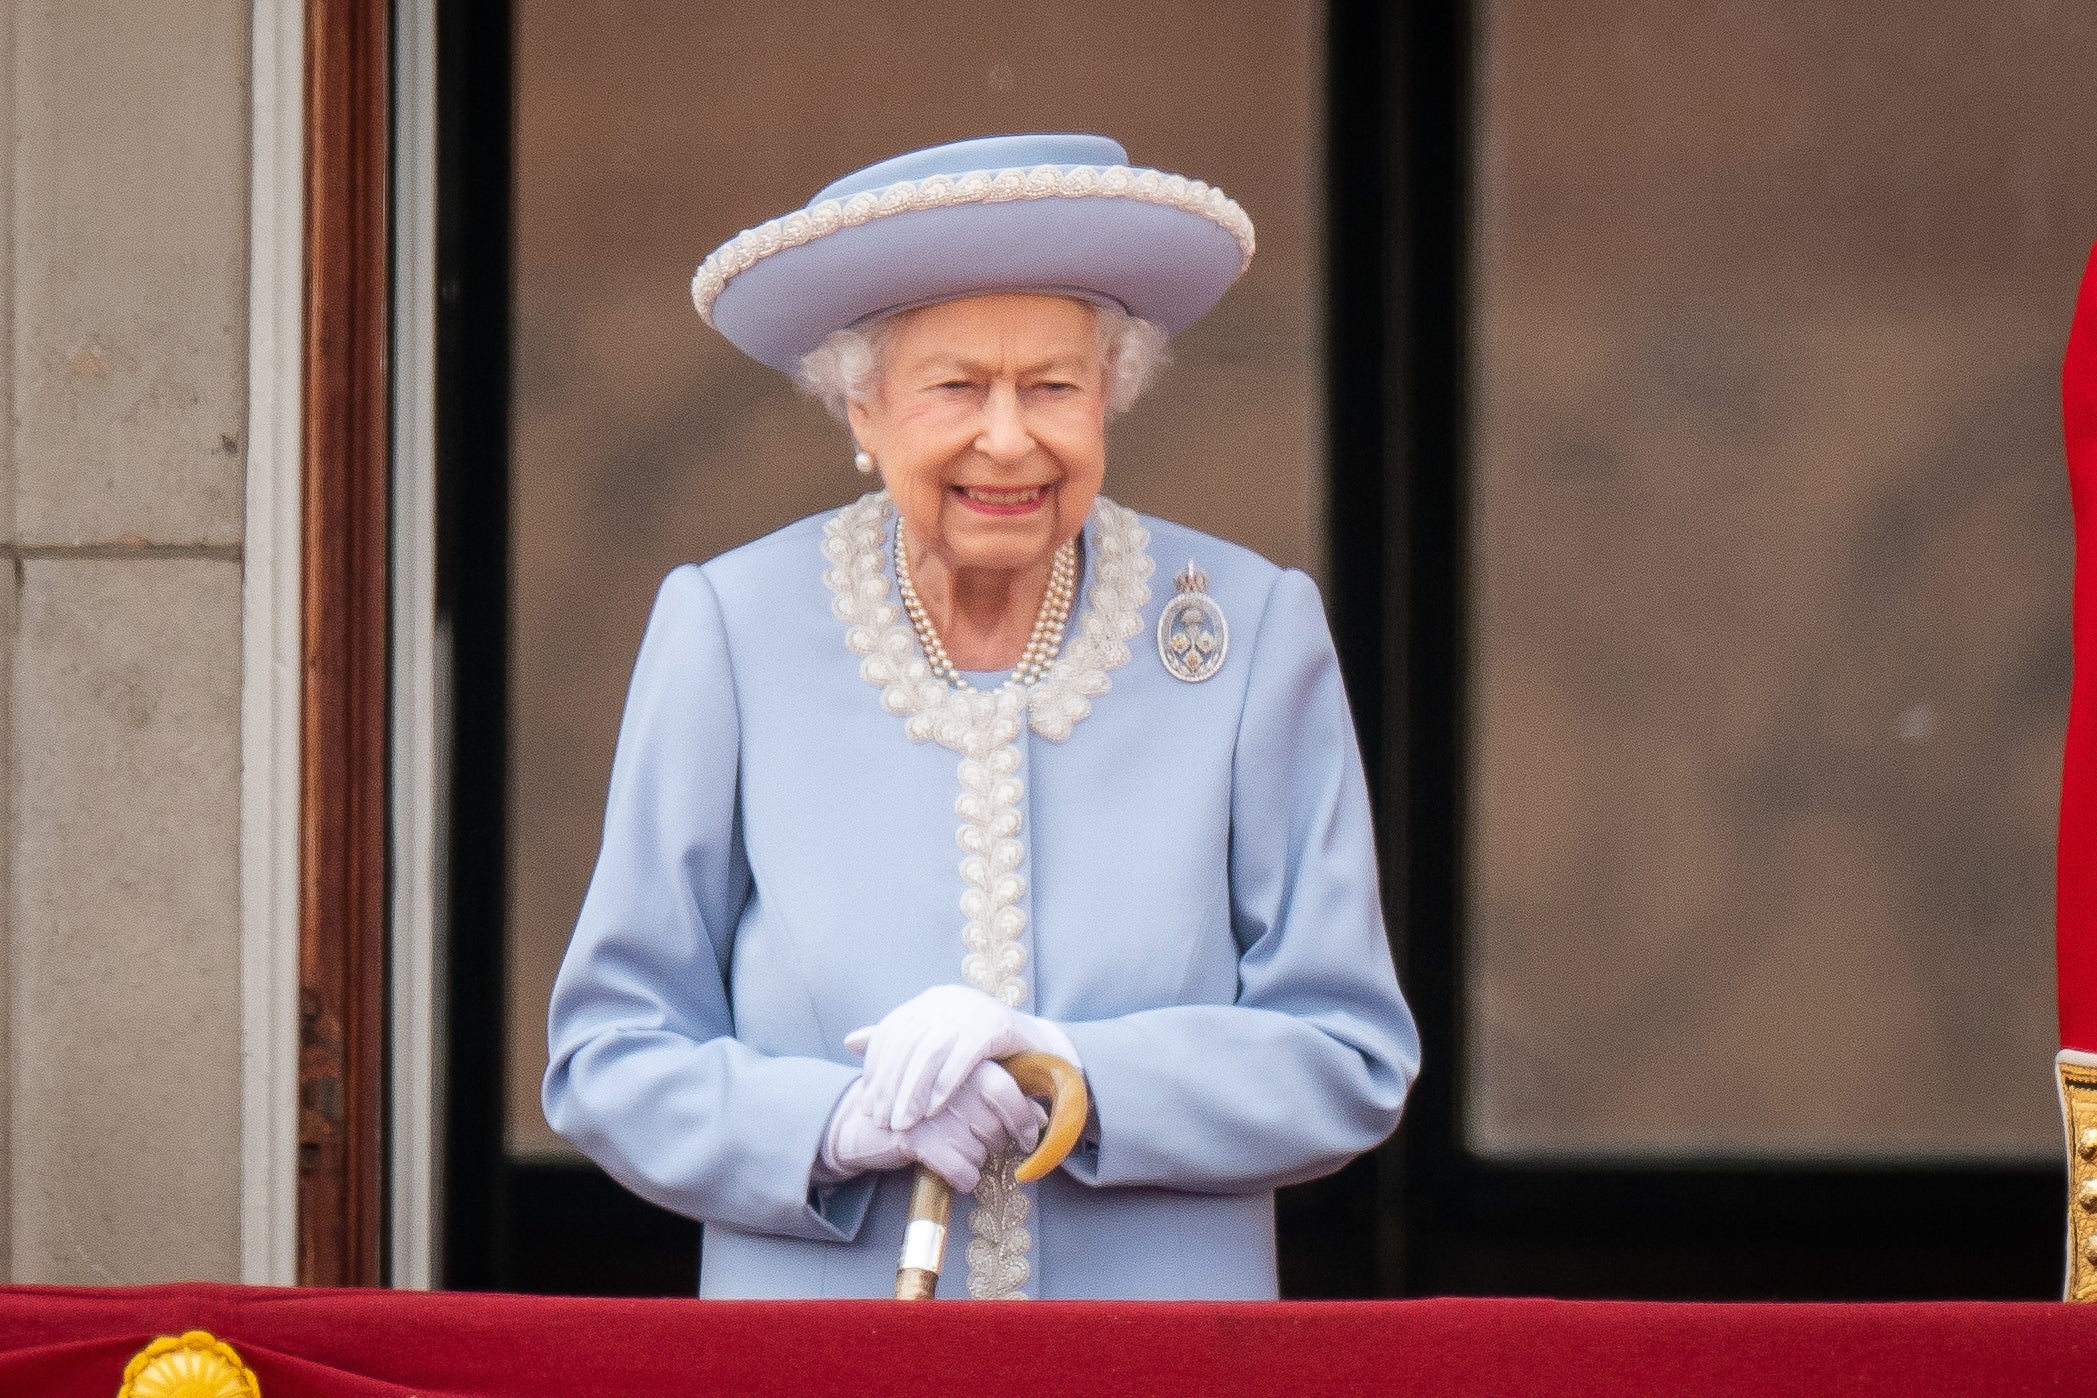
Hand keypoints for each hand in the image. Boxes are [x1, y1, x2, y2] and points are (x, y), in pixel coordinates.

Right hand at [817, 1059, 1045, 1193]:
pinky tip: (957, 1176)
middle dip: (993, 1145)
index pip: (1006, 1091)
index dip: (1023, 1120)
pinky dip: (964, 1179)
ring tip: (957, 1154)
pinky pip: (959, 1169)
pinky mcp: (913, 1135)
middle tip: (975, 1144)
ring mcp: (929, 1108)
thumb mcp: (961, 1097)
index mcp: (961, 1064)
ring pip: (978, 1151)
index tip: (1028, 1138)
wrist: (864, 1124)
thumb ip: (1002, 1099)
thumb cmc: (925, 1110)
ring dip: (974, 1162)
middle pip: (994, 1127)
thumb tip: (1043, 1116)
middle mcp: (947, 1082)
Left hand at [844, 983, 1080, 1131]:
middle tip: (881, 1120)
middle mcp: (947, 1000)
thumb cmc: (985, 1054)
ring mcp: (972, 1009)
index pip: (892, 1033)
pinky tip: (934, 1110)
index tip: (868, 1104)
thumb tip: (850, 1041)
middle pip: (907, 1044)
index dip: (876, 1069)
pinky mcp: (995, 1024)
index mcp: (930, 1002)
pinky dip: (946, 1084)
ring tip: (904, 1123)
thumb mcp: (938, 1046)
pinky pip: (963, 1056)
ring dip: (913, 1091)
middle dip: (890, 1086)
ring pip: (930, 1052)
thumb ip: (900, 1044)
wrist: (1042, 1050)